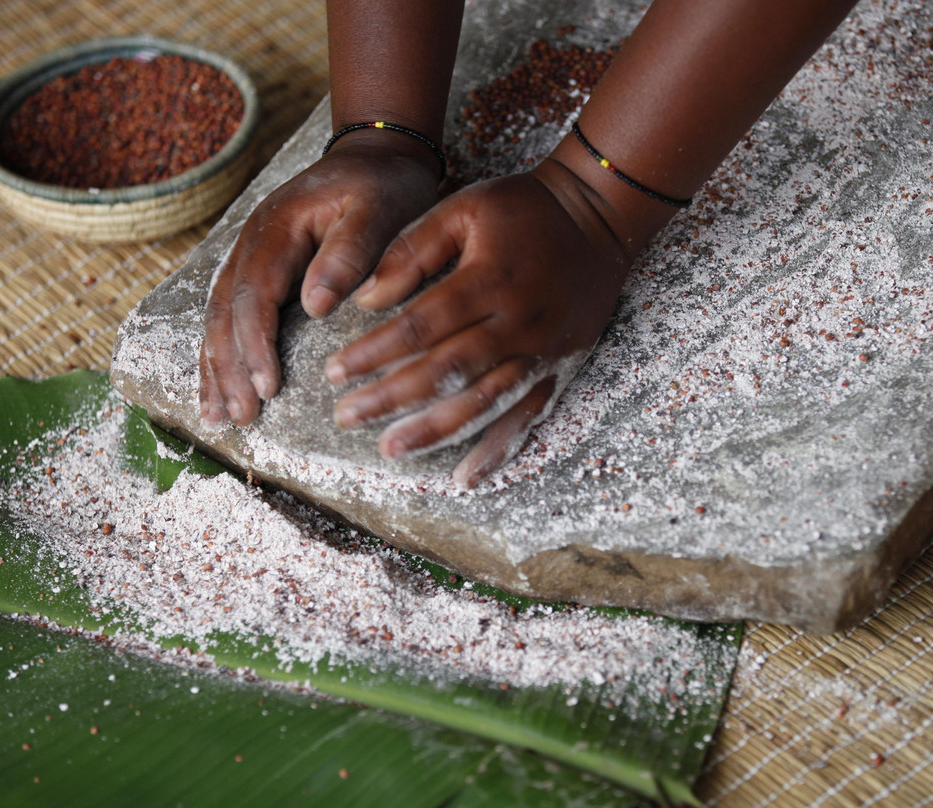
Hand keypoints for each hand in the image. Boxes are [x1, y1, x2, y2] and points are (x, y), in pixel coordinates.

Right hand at [199, 134, 440, 426]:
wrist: (375, 157)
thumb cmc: (382, 187)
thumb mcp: (378, 210)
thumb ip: (348, 252)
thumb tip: (314, 305)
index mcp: (278, 228)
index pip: (255, 294)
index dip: (255, 344)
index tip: (266, 388)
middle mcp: (252, 242)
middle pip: (225, 311)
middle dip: (229, 368)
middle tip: (240, 418)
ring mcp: (250, 255)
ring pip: (218, 317)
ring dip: (216, 368)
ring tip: (218, 417)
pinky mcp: (259, 269)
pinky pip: (229, 314)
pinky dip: (223, 353)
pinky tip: (221, 388)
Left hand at [324, 160, 632, 486]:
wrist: (599, 220)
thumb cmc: (523, 209)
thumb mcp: (463, 208)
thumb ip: (412, 249)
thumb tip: (366, 299)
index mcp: (490, 280)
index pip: (421, 326)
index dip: (374, 352)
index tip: (334, 371)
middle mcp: (518, 323)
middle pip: (447, 371)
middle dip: (391, 398)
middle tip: (346, 417)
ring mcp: (543, 353)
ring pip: (484, 403)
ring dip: (435, 430)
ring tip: (390, 449)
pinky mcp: (560, 370)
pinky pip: (528, 418)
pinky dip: (498, 451)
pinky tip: (466, 478)